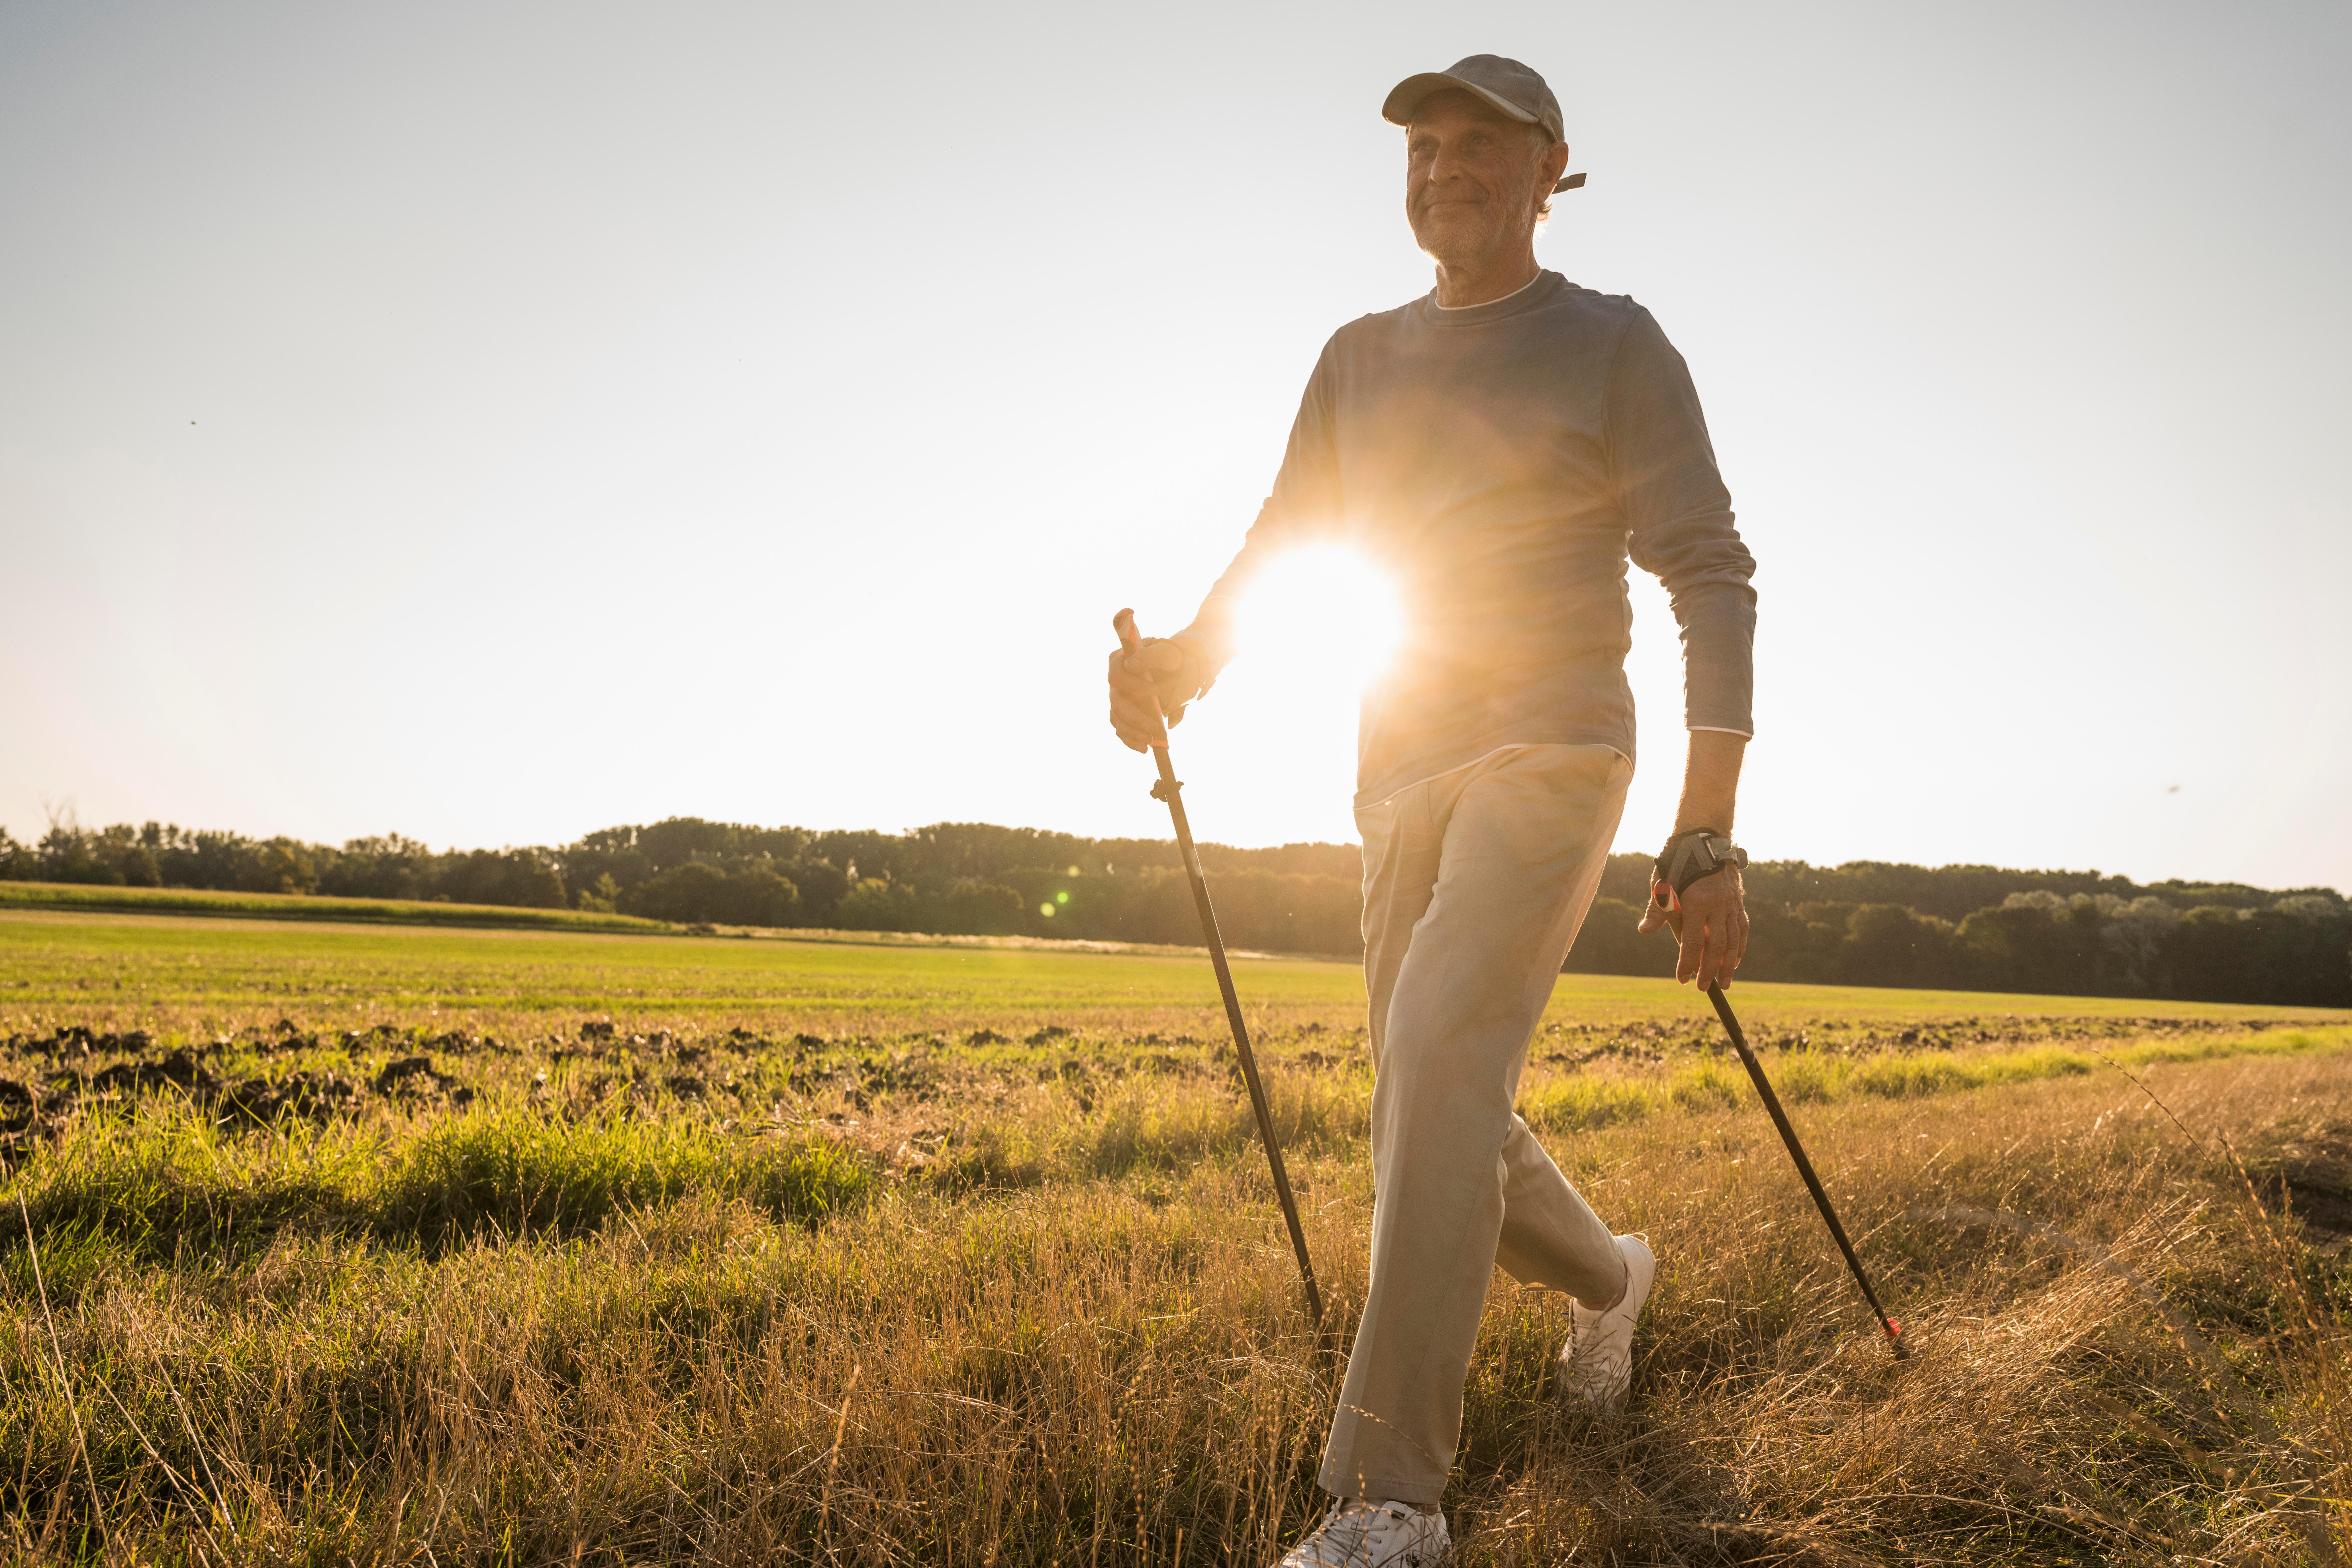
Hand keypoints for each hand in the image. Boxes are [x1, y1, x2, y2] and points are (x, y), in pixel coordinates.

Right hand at [1107, 637, 1200, 752]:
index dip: (1133, 686)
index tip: (1156, 690)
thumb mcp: (1165, 653)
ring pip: (1117, 719)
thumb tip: (1131, 665)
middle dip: (1134, 717)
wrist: (1179, 673)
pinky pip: (1122, 730)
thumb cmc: (1170, 660)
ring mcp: (1119, 699)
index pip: (1117, 677)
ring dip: (1131, 733)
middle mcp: (1115, 682)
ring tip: (1148, 741)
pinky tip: (1144, 748)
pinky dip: (1131, 740)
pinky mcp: (1125, 714)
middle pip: (1116, 703)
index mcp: (1119, 662)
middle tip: (1153, 727)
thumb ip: (1150, 655)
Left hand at [1638, 862, 1748, 988]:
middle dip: (1710, 970)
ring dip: (1729, 964)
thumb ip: (1657, 909)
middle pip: (1716, 945)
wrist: (1704, 838)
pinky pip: (1742, 928)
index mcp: (1697, 901)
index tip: (1682, 979)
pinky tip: (1735, 961)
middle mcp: (1718, 904)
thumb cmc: (1677, 861)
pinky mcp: (1738, 901)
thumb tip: (1644, 930)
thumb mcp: (1662, 882)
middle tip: (1702, 987)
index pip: (1693, 941)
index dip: (1687, 963)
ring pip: (1734, 939)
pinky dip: (1739, 947)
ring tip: (1724, 982)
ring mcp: (1731, 903)